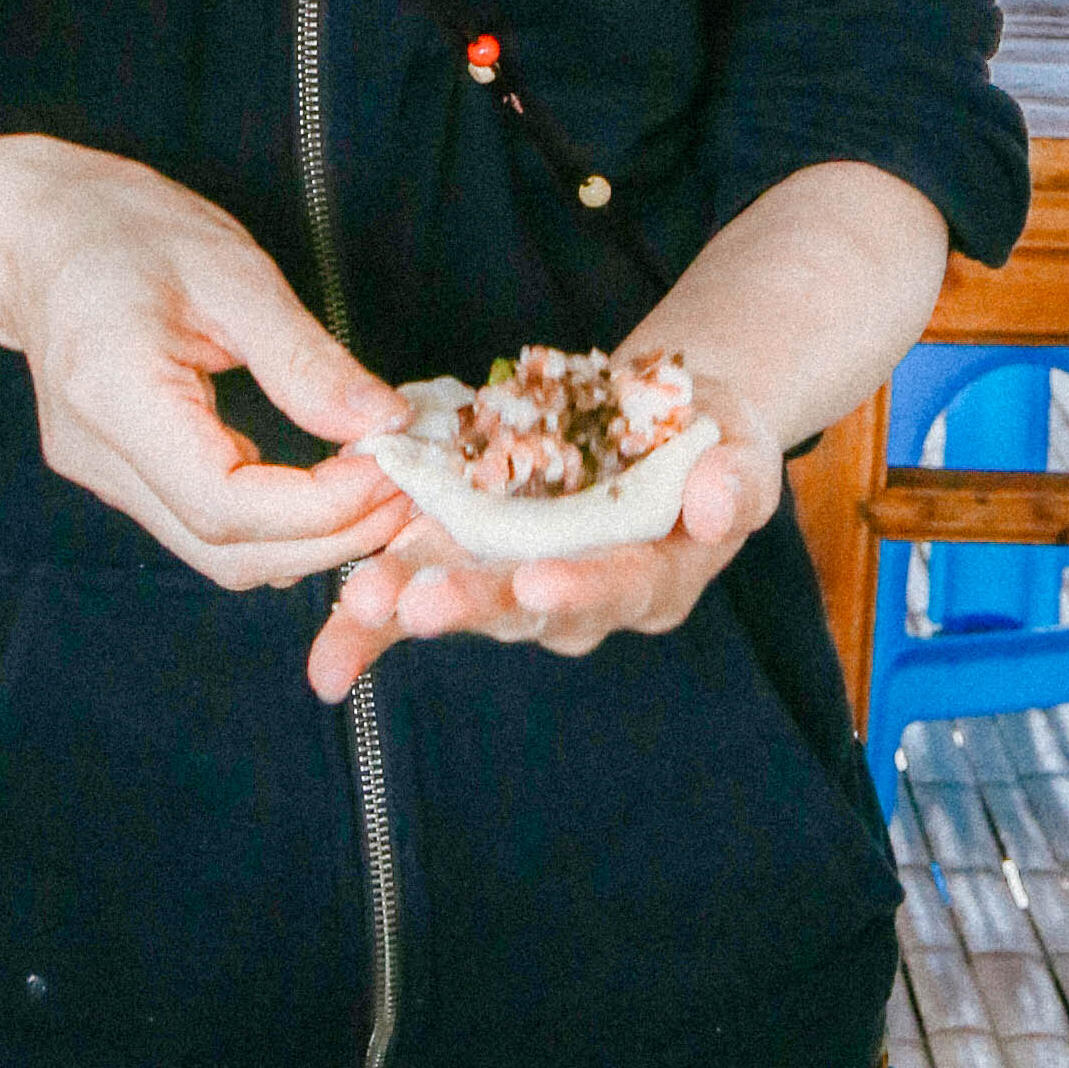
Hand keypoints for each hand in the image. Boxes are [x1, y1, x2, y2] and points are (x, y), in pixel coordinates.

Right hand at [0, 142, 411, 592]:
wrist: (38, 233)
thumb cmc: (127, 231)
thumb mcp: (230, 271)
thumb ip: (304, 357)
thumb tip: (384, 422)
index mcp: (113, 396)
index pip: (225, 502)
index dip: (322, 506)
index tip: (394, 467)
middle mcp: (99, 458)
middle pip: (226, 551)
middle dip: (332, 537)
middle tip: (410, 487)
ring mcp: (103, 478)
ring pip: (220, 555)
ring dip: (312, 540)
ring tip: (382, 486)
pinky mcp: (121, 480)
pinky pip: (208, 529)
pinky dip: (280, 523)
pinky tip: (330, 481)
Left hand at [305, 356, 777, 708]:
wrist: (656, 419)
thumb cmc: (707, 438)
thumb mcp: (738, 447)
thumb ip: (733, 481)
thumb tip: (714, 508)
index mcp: (652, 579)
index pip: (619, 590)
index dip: (581, 589)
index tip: (540, 581)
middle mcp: (578, 596)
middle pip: (526, 612)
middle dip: (472, 607)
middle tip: (420, 605)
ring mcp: (516, 578)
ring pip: (464, 605)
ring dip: (408, 610)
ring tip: (361, 602)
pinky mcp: (467, 558)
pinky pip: (418, 591)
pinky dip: (373, 622)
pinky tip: (331, 648)